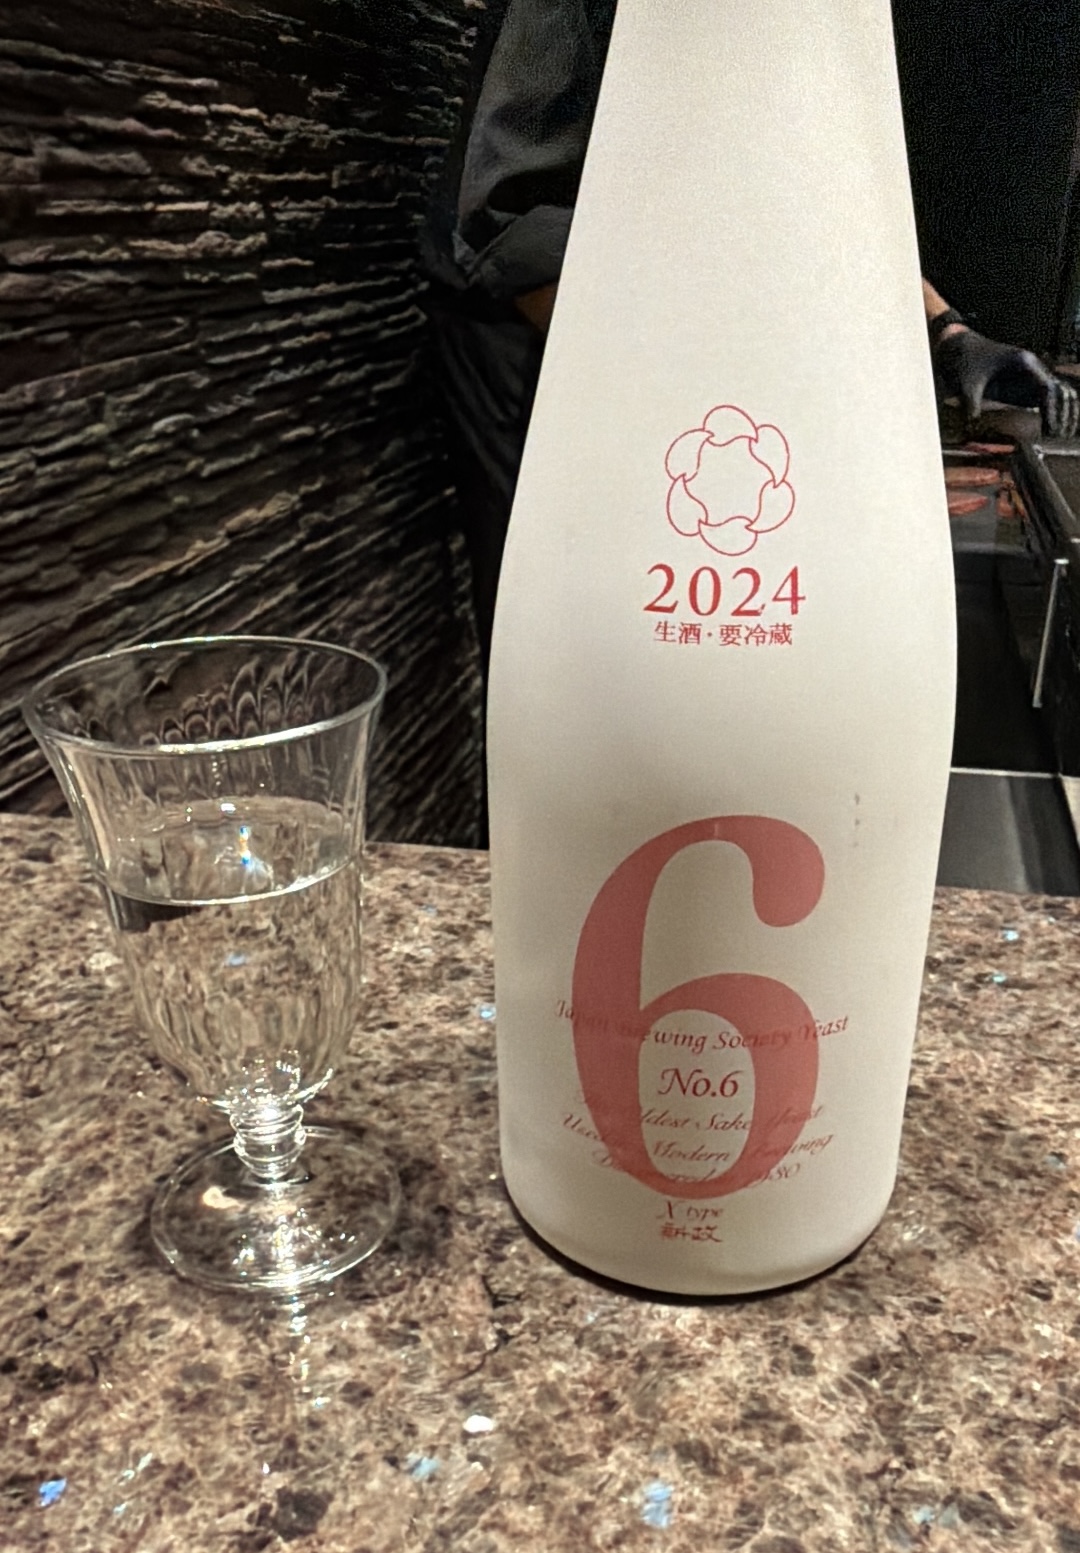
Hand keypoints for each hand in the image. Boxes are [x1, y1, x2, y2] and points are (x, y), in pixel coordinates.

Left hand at [933, 328, 1078, 438]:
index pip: (1046, 386)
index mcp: (1023, 362)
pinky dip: (1050, 411)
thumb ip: (971, 400)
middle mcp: (1032, 368)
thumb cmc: (969, 363)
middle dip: (1060, 411)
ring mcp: (1030, 375)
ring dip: (1058, 411)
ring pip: (1054, 394)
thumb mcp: (968, 382)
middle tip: (1055, 434)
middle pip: (1056, 390)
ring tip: (1056, 433)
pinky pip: (1044, 397)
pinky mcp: (1024, 383)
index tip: (1051, 426)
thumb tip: (972, 417)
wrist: (966, 350)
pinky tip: (1049, 428)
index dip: (1052, 407)